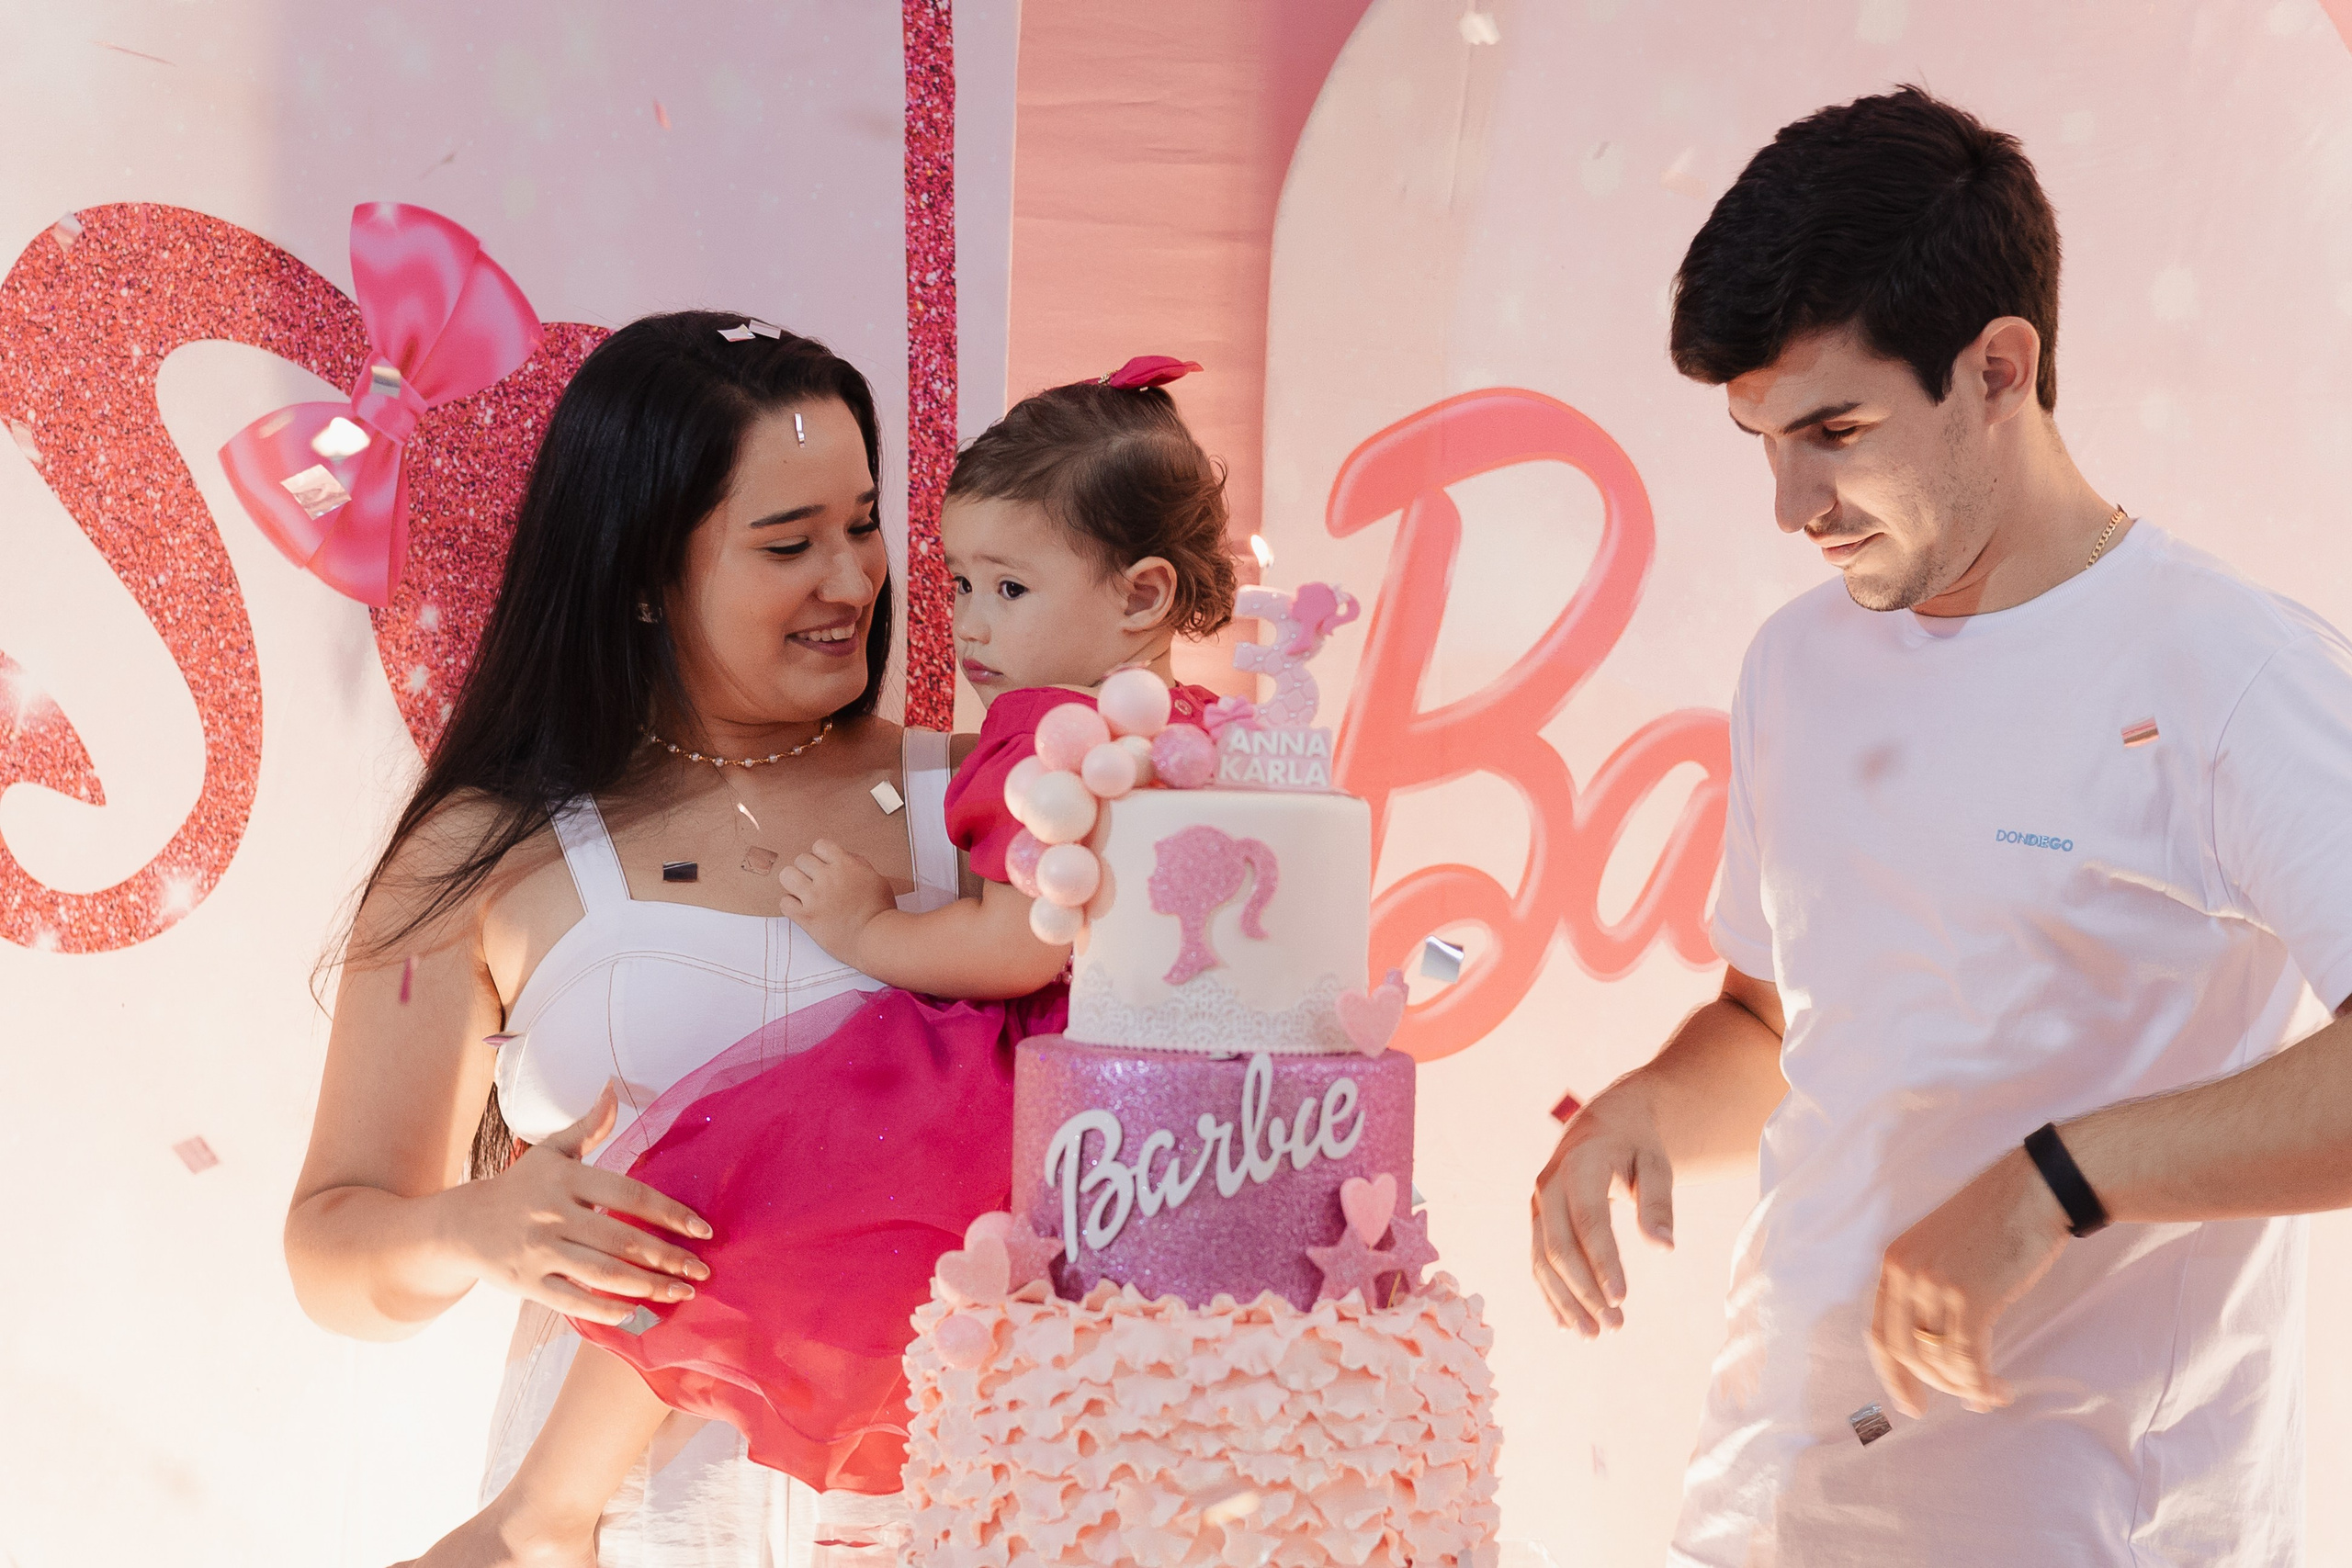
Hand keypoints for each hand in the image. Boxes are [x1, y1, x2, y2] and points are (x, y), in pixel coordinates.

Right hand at [437, 1083, 712, 1326]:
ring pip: (602, 1273)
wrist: (462, 1224)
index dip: (669, 1212)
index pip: (629, 1194)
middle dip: (667, 1257)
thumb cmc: (520, 1185)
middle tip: (701, 1270)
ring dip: (647, 1286)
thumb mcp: (552, 1151)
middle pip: (622, 1239)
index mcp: (567, 1178)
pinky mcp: (528, 1282)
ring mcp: (540, 1251)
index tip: (702, 1229)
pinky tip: (635, 1312)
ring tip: (681, 1293)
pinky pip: (572, 1299)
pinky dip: (604, 1309)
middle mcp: (554, 1214)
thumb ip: (589, 1126)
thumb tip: (614, 1090)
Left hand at [778, 838, 894, 961]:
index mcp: (845, 865)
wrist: (876, 938)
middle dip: (807, 869)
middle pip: (801, 859)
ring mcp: (814, 897)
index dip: (821, 856)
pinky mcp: (806, 917)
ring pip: (787, 876)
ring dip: (794, 883)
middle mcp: (827, 878)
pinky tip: (802, 908)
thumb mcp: (875, 878)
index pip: (819, 845)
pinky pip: (784, 902)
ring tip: (804, 893)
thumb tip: (843, 858)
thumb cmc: (879, 911)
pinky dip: (790, 904)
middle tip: (815, 882)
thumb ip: (857, 864)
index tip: (825, 866)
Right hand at [1530, 1084, 1675, 1336]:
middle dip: (1584, 1291)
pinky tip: (1566, 1323)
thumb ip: (1658, 1203)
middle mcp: (1549, 1186)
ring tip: (1593, 1335)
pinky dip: (1550, 1293)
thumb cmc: (1636, 1146)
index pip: (1588, 1221)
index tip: (1622, 1299)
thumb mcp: (1656, 1164)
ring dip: (1565, 1300)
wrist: (1602, 1124)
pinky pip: (1537, 1261)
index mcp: (1579, 1166)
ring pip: (1542, 1260)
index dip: (1602, 1262)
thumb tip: (1665, 1248)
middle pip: (1559, 1247)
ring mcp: (1538, 1204)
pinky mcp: (1537, 1220)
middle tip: (1615, 1327)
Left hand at [1868, 1146, 2071, 1416]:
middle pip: (1905, 1353)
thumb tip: (1935, 1344)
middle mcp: (1905, 1273)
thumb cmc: (1998, 1220)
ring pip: (1938, 1360)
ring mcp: (1935, 1285)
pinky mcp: (1970, 1296)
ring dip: (1963, 1387)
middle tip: (1961, 1401)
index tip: (1907, 1403)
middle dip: (1932, 1385)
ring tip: (1988, 1393)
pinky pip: (1968, 1360)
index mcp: (1894, 1262)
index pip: (1880, 1332)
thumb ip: (1928, 1287)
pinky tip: (1997, 1390)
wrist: (2035, 1189)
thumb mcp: (1942, 1248)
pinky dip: (1981, 1384)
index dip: (1892, 1374)